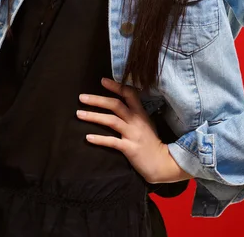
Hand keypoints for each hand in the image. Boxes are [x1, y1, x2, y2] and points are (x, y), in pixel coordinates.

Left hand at [76, 77, 192, 183]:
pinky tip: (88, 137)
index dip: (116, 86)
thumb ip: (134, 113)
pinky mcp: (130, 148)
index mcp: (140, 113)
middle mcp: (136, 121)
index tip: (102, 80)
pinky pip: (112, 142)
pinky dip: (99, 139)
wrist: (163, 163)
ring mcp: (133, 134)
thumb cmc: (152, 142)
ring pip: (111, 121)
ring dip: (94, 116)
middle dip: (97, 100)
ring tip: (79, 114)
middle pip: (115, 105)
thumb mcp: (146, 123)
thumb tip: (119, 103)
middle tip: (81, 97)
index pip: (129, 93)